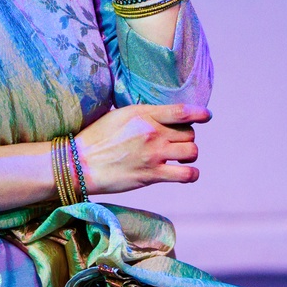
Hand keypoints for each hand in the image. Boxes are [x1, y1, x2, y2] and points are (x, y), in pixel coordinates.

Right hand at [75, 104, 208, 192]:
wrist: (80, 163)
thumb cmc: (96, 138)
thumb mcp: (119, 115)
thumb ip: (143, 114)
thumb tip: (160, 116)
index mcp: (143, 114)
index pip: (181, 111)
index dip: (199, 113)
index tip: (206, 116)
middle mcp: (152, 132)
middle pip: (189, 133)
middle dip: (186, 138)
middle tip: (175, 143)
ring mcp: (154, 154)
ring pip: (192, 151)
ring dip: (189, 155)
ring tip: (180, 158)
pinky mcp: (152, 175)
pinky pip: (186, 174)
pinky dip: (191, 174)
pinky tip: (186, 173)